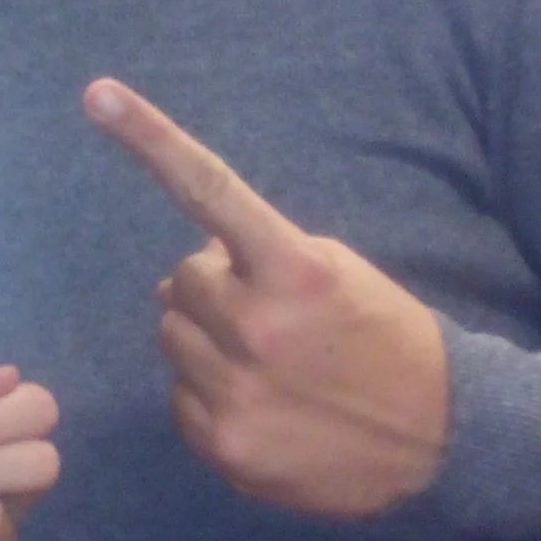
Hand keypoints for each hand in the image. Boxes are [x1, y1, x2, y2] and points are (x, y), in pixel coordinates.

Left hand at [83, 80, 448, 518]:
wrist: (441, 439)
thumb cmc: (384, 338)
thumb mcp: (338, 273)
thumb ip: (259, 259)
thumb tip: (181, 276)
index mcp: (294, 269)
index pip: (210, 190)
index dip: (150, 139)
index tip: (98, 95)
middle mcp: (257, 327)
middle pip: (180, 279)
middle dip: (212, 288)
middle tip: (264, 311)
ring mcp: (235, 391)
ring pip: (170, 336)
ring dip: (204, 338)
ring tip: (265, 360)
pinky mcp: (223, 446)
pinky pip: (178, 397)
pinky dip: (207, 395)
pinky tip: (261, 404)